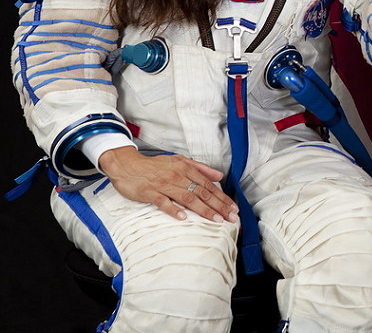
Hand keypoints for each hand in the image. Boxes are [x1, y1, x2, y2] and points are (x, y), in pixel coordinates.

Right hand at [99, 146, 238, 222]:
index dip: (222, 198)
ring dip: (203, 209)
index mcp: (186, 168)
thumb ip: (200, 168)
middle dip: (219, 206)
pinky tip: (183, 217)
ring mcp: (163, 184)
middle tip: (231, 217)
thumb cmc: (154, 166)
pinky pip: (163, 201)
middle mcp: (177, 175)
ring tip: (215, 219)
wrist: (127, 165)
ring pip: (187, 197)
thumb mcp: (179, 161)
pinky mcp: (149, 192)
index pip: (209, 185)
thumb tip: (219, 175)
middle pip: (202, 192)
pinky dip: (173, 209)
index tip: (233, 208)